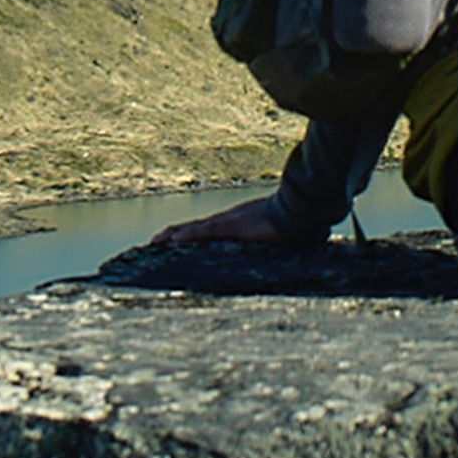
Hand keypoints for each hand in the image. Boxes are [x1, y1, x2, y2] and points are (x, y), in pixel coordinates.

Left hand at [149, 199, 308, 249]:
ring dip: (172, 236)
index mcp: (240, 223)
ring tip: (153, 242)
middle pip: (195, 227)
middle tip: (155, 242)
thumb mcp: (286, 236)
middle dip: (174, 234)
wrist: (305, 210)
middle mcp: (230, 220)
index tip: (177, 241)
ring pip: (193, 229)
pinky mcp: (232, 226)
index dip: (192, 234)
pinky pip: (204, 232)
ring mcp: (230, 222)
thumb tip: (295, 246)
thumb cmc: (300, 223)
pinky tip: (170, 240)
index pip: (210, 229)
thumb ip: (282, 241)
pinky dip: (186, 235)